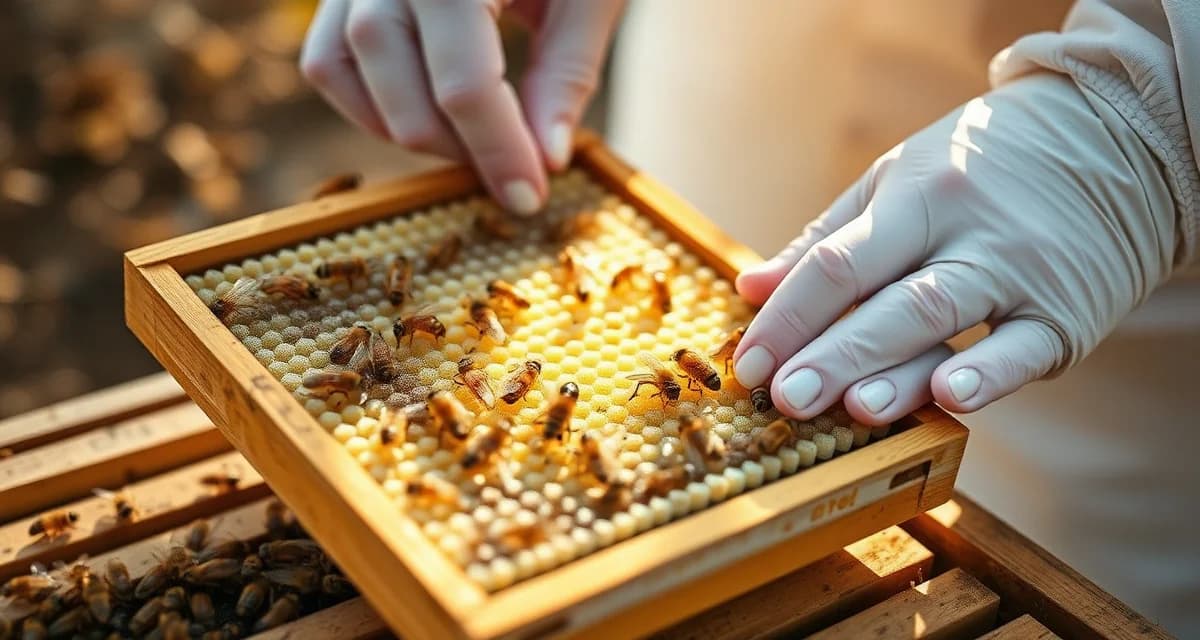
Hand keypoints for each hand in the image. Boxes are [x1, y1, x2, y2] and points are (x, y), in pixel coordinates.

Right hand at [300, 0, 624, 213]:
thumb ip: (566, 74)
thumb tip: (545, 160)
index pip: (467, 84)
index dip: (500, 153)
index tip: (530, 198)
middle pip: (400, 89)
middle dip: (459, 149)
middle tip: (512, 171)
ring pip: (344, 72)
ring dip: (405, 128)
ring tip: (471, 138)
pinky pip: (326, 55)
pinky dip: (366, 100)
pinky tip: (424, 111)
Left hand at [732, 73, 1177, 424]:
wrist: (1112, 138)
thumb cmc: (978, 168)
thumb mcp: (897, 182)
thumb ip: (824, 241)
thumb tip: (750, 291)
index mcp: (915, 195)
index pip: (837, 262)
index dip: (787, 317)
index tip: (745, 364)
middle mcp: (965, 232)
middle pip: (887, 299)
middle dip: (830, 354)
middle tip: (782, 399)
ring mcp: (1019, 272)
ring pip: (948, 322)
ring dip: (896, 371)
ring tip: (850, 409)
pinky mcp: (1066, 315)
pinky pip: (1025, 348)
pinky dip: (991, 373)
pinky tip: (952, 397)